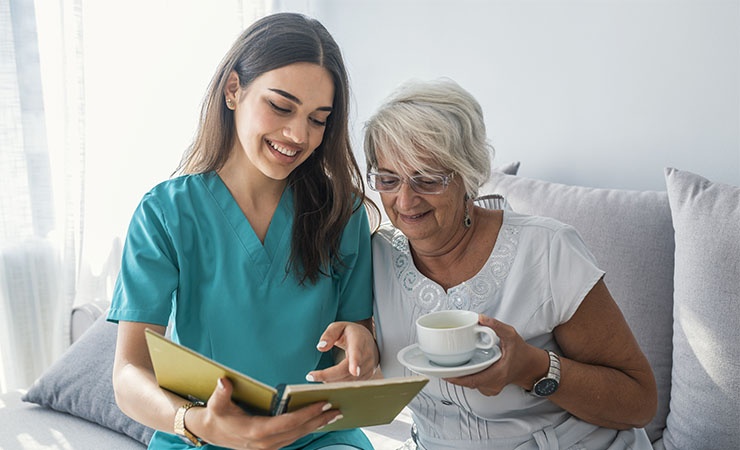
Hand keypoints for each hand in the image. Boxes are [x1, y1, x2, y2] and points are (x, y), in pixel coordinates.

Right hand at [192, 378, 342, 449]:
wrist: (211, 432)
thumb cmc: (217, 415)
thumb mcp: (216, 404)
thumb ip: (221, 393)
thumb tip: (223, 382)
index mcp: (255, 432)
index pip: (287, 423)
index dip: (306, 414)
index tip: (323, 404)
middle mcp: (265, 443)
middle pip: (298, 432)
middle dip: (318, 420)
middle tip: (337, 409)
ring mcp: (269, 447)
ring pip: (298, 436)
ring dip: (316, 425)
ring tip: (333, 414)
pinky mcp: (271, 446)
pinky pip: (293, 437)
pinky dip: (307, 428)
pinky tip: (318, 420)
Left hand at [305, 320, 378, 381]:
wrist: (368, 341)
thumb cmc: (351, 333)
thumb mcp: (339, 326)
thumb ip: (329, 334)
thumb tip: (320, 347)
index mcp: (359, 341)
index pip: (358, 352)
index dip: (356, 362)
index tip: (354, 371)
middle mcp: (367, 356)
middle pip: (348, 371)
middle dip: (329, 375)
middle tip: (310, 376)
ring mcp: (368, 368)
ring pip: (348, 380)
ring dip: (331, 380)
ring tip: (315, 376)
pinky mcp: (366, 377)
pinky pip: (350, 384)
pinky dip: (337, 383)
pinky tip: (327, 379)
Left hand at [444, 315, 543, 395]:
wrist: (530, 367)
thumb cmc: (521, 352)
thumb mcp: (511, 335)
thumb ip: (496, 326)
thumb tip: (480, 318)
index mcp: (498, 374)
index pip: (473, 380)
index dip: (457, 378)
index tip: (444, 373)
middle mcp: (493, 384)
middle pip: (467, 383)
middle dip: (453, 375)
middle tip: (439, 366)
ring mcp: (491, 389)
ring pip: (470, 384)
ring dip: (459, 376)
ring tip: (447, 366)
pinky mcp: (488, 388)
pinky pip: (473, 384)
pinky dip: (465, 377)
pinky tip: (460, 368)